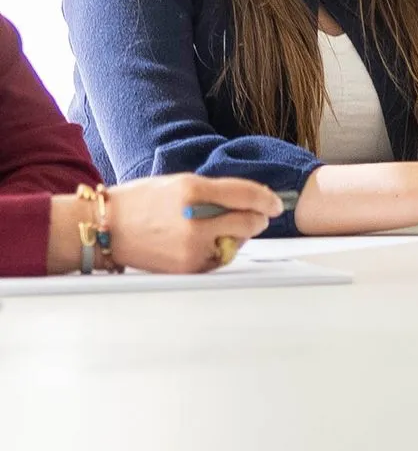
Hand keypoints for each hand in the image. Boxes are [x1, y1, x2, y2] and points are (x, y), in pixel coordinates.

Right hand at [106, 174, 283, 272]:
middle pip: (248, 222)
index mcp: (193, 190)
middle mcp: (195, 220)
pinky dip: (221, 250)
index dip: (266, 199)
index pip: (245, 195)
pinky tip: (207, 242)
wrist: (107, 227)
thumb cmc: (142, 201)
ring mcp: (191, 247)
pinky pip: (218, 260)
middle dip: (258, 219)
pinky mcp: (187, 268)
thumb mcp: (180, 182)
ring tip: (220, 227)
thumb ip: (215, 191)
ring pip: (236, 243)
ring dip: (238, 235)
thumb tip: (249, 201)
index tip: (276, 203)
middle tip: (260, 217)